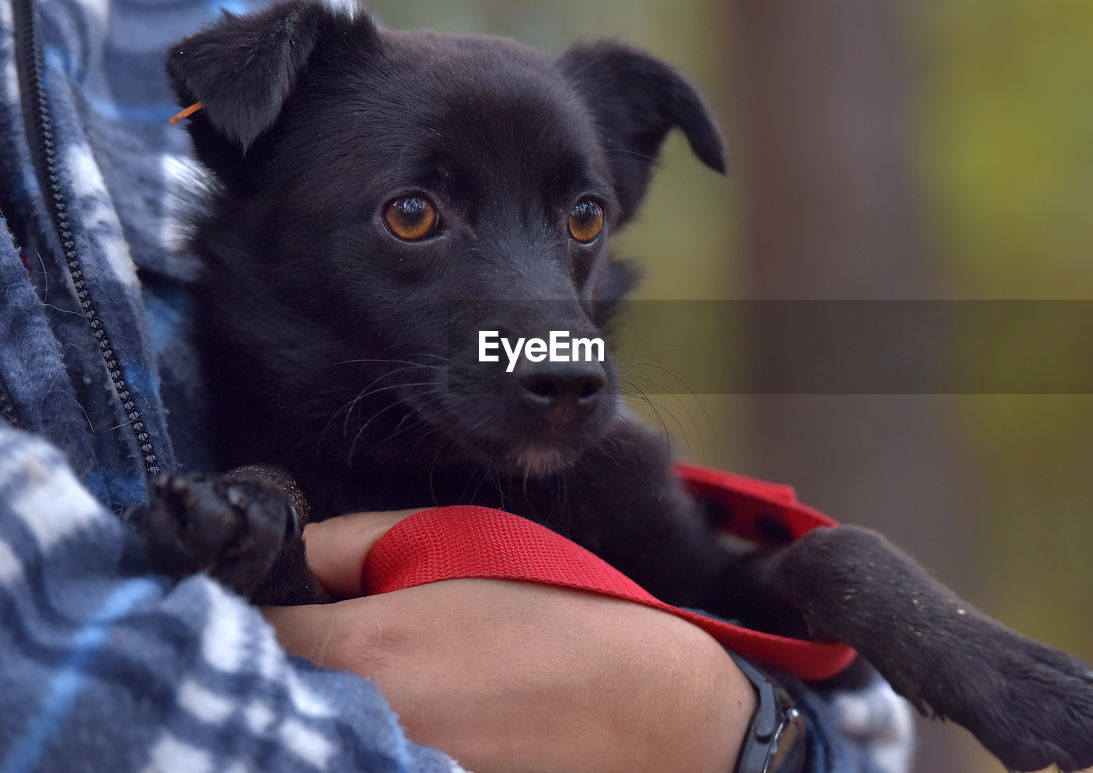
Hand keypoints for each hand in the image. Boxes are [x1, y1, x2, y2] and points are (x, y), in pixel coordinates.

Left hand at [262, 510, 753, 772]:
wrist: (656, 713)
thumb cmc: (564, 613)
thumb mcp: (455, 542)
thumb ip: (349, 544)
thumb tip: (287, 558)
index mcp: (367, 651)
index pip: (238, 633)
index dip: (237, 603)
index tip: (249, 588)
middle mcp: (363, 728)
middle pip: (265, 694)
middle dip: (269, 658)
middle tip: (305, 625)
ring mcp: (392, 770)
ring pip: (304, 733)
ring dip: (309, 702)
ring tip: (379, 667)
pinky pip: (352, 756)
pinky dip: (355, 737)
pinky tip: (406, 707)